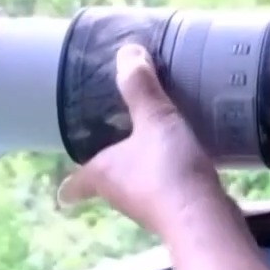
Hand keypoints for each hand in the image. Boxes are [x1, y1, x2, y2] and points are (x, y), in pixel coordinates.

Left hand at [58, 43, 222, 240]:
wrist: (203, 218)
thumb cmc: (167, 169)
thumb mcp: (154, 119)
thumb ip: (140, 87)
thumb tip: (126, 52)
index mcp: (101, 174)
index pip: (73, 185)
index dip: (69, 183)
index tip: (66, 182)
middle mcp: (118, 195)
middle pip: (106, 182)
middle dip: (113, 165)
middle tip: (122, 141)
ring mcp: (147, 208)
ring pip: (137, 187)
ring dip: (143, 171)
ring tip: (158, 146)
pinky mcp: (175, 213)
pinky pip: (166, 191)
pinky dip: (171, 179)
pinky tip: (188, 162)